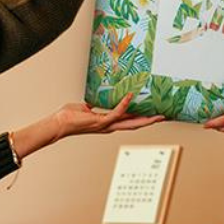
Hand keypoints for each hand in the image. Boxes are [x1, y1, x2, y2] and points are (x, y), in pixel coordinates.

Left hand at [10, 95, 164, 160]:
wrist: (57, 124)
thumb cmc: (68, 116)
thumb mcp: (85, 109)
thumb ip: (94, 107)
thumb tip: (95, 102)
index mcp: (108, 123)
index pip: (130, 121)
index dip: (143, 118)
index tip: (155, 114)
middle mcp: (109, 126)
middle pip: (135, 125)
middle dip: (151, 121)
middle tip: (166, 117)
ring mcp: (105, 125)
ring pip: (130, 123)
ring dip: (145, 119)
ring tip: (158, 114)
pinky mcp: (99, 121)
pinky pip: (115, 113)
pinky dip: (124, 105)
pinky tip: (130, 97)